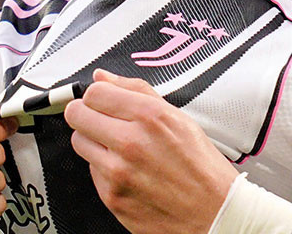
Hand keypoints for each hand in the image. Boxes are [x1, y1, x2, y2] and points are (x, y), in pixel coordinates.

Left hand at [64, 69, 237, 233]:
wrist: (215, 214)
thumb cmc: (201, 168)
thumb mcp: (178, 118)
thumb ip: (136, 91)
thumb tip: (104, 77)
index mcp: (149, 117)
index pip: (95, 92)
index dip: (97, 94)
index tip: (102, 100)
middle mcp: (131, 143)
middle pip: (77, 114)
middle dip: (86, 113)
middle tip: (100, 119)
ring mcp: (118, 172)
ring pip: (79, 142)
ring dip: (92, 140)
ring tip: (116, 146)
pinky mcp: (111, 197)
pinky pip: (92, 171)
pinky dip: (103, 168)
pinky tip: (126, 169)